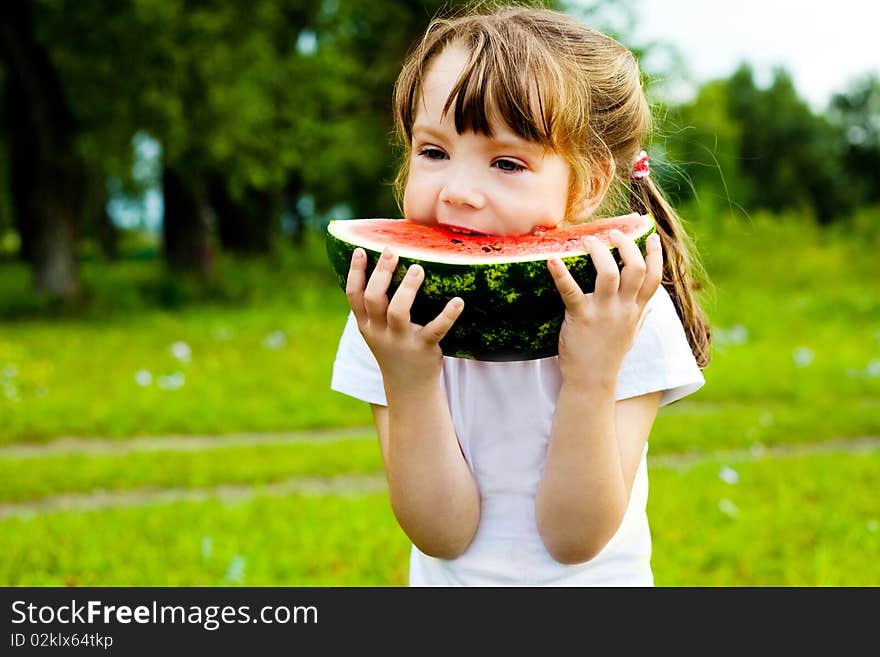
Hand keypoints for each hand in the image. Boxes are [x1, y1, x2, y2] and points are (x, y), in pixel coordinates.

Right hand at [346, 247, 464, 385]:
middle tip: (392, 252)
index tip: (362, 250)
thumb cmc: (394, 348)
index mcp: (366, 324)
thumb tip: (385, 265)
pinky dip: (447, 315)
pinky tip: (458, 301)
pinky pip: (435, 329)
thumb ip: (376, 306)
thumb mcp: (377, 330)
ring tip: (419, 269)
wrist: (409, 387)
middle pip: (373, 299)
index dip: (355, 272)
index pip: (354, 296)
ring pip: (398, 312)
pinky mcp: (424, 348)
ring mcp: (401, 341)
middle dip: (381, 274)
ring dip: (407, 289)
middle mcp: (379, 332)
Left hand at [547, 231, 662, 387]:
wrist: (591, 382)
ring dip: (599, 252)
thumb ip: (641, 318)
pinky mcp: (581, 317)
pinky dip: (560, 274)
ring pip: (609, 274)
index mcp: (635, 311)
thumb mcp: (630, 336)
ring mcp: (603, 313)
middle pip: (635, 269)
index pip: (654, 278)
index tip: (651, 236)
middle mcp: (623, 309)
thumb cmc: (608, 357)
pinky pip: (571, 291)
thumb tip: (651, 307)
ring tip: (588, 240)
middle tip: (613, 232)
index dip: (655, 255)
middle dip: (627, 245)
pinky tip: (551, 260)